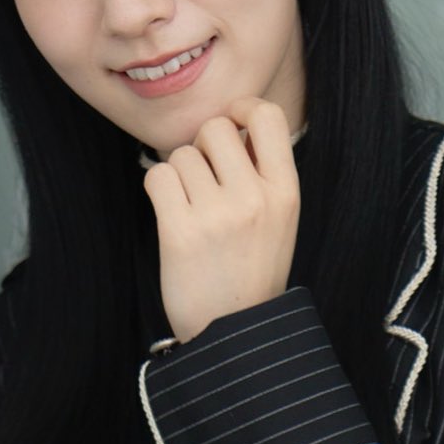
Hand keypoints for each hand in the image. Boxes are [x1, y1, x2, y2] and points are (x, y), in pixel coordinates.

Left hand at [142, 96, 300, 344]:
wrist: (234, 333)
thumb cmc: (251, 271)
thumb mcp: (279, 220)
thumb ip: (262, 173)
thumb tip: (233, 121)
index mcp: (285, 192)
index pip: (267, 116)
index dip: (242, 109)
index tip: (232, 125)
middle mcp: (255, 198)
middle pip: (216, 129)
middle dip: (203, 148)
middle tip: (205, 183)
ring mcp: (217, 214)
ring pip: (183, 154)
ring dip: (180, 175)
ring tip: (192, 210)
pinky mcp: (180, 230)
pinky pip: (158, 176)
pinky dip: (159, 190)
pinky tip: (172, 215)